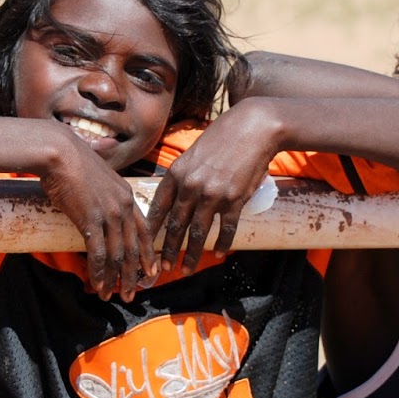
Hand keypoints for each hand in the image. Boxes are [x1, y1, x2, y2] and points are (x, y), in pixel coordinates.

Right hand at [39, 136, 155, 300]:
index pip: (144, 231)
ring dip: (116, 279)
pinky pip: (98, 253)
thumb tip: (105, 170)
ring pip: (118, 255)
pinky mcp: (90, 220)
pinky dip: (99, 273)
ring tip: (114, 296)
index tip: (151, 271)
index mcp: (127, 196)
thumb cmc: (73, 159)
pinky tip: (97, 285)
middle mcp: (123, 207)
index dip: (148, 253)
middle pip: (133, 248)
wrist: (59, 151)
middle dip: (133, 274)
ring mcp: (109, 214)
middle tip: (131, 293)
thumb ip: (107, 182)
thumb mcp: (100, 171)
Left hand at [146, 103, 278, 275]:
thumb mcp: (194, 153)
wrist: (253, 127)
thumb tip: (176, 200)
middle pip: (176, 225)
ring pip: (197, 232)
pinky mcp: (235, 200)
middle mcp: (191, 186)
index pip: (158, 207)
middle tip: (163, 268)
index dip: (151, 229)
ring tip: (186, 270)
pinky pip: (226, 229)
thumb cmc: (223, 137)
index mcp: (177, 173)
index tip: (145, 245)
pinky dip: (222, 243)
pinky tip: (218, 254)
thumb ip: (184, 176)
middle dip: (168, 250)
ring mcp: (213, 195)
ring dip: (190, 254)